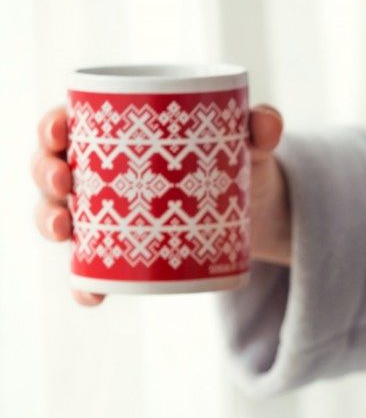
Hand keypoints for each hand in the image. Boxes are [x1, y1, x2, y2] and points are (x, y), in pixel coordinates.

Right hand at [30, 104, 290, 304]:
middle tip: (64, 184)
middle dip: (46, 174)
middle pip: (55, 168)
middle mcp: (102, 173)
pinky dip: (87, 284)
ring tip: (65, 232)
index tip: (59, 134)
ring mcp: (108, 214)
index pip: (70, 122)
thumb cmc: (238, 163)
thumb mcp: (250, 144)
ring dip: (50, 223)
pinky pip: (94, 269)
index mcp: (118, 133)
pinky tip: (91, 294)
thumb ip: (261, 127)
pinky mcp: (124, 251)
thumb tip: (267, 123)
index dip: (52, 126)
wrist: (256, 211)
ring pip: (61, 215)